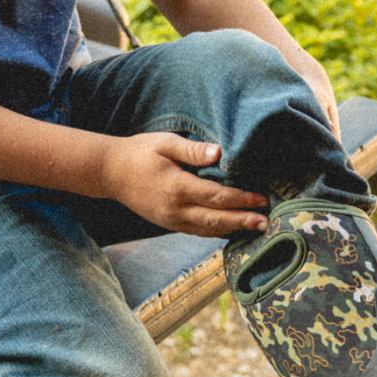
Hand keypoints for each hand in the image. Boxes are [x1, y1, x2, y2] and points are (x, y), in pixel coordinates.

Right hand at [101, 133, 269, 237]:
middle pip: (216, 220)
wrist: (110, 172)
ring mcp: (170, 220)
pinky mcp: (167, 224)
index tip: (261, 198)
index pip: (217, 197)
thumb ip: (192, 151)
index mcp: (177, 188)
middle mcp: (175, 210)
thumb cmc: (139, 152)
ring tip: (255, 229)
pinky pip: (196, 231)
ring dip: (232, 230)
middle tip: (266, 222)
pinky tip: (230, 229)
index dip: (241, 199)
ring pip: (207, 230)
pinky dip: (216, 232)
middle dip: (243, 221)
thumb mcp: (165, 144)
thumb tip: (219, 152)